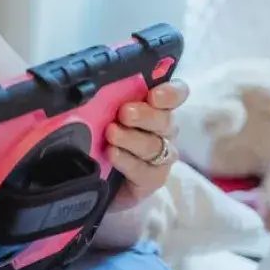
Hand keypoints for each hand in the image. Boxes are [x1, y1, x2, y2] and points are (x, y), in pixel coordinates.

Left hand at [106, 79, 188, 210]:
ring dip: (131, 138)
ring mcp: (161, 157)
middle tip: (124, 113)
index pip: (174, 95)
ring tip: (111, 133)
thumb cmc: (101, 140)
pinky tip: (113, 154)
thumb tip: (96, 90)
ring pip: (153, 145)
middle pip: (164, 120)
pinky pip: (144, 170)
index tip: (154, 94)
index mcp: (154, 108)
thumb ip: (107, 103)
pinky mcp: (152, 179)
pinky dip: (127, 161)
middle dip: (144, 115)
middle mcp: (162, 131)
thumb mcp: (101, 117)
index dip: (170, 93)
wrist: (96, 179)